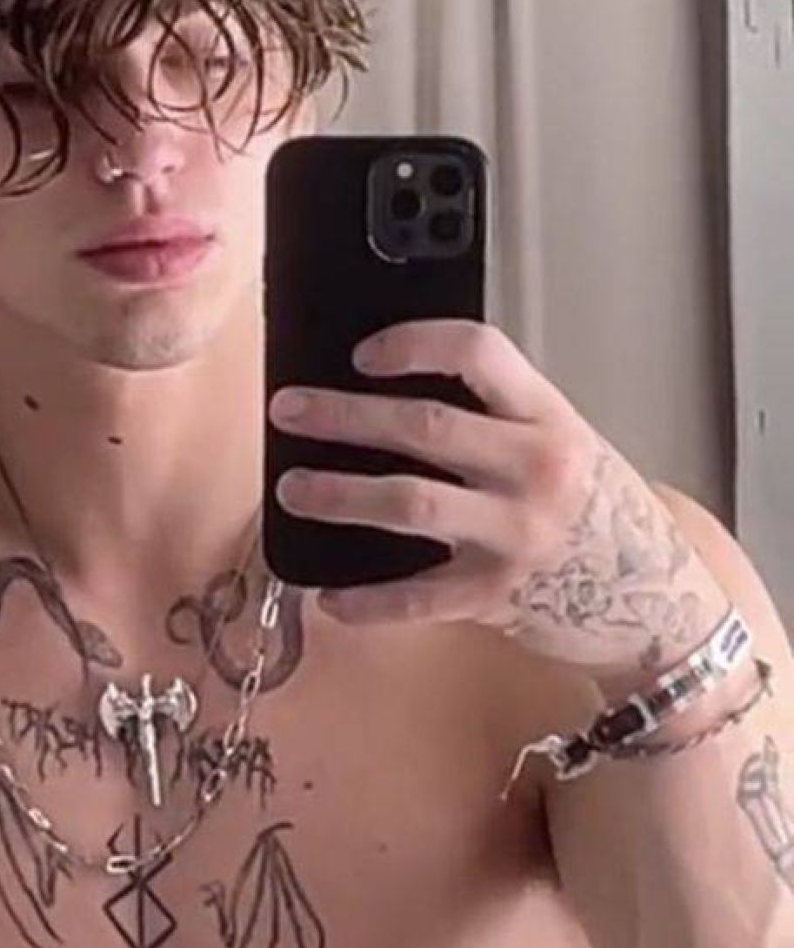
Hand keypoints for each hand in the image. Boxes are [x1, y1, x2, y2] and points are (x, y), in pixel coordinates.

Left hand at [271, 319, 730, 684]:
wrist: (658, 603)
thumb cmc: (600, 517)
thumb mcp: (569, 450)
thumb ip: (503, 424)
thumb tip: (399, 400)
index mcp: (550, 420)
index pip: (479, 355)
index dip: (414, 344)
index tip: (363, 354)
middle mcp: (534, 471)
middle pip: (425, 428)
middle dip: (345, 416)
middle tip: (290, 410)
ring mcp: (514, 535)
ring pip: (409, 503)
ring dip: (339, 495)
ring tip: (292, 489)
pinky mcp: (495, 596)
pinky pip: (415, 598)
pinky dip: (366, 602)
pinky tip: (328, 599)